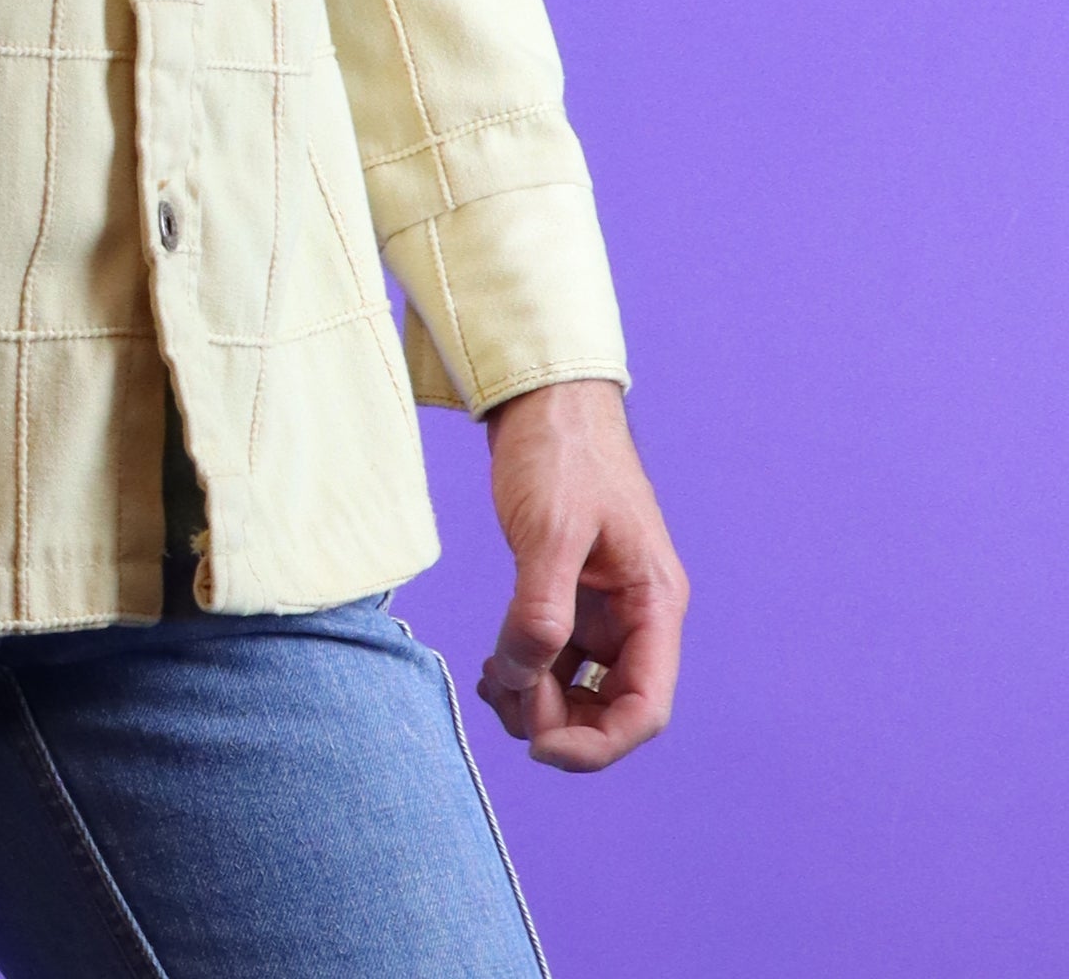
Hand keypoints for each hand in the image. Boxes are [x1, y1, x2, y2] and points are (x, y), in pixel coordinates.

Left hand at [476, 378, 687, 772]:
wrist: (543, 398)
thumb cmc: (561, 451)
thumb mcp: (551, 528)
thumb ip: (541, 607)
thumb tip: (525, 678)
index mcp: (653, 603)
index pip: (645, 707)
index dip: (597, 744)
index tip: (540, 745)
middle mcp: (636, 614)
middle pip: (610, 709)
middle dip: (558, 720)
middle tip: (502, 692)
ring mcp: (602, 608)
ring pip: (579, 690)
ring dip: (536, 701)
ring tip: (491, 677)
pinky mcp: (569, 595)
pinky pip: (555, 659)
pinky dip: (525, 672)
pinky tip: (493, 665)